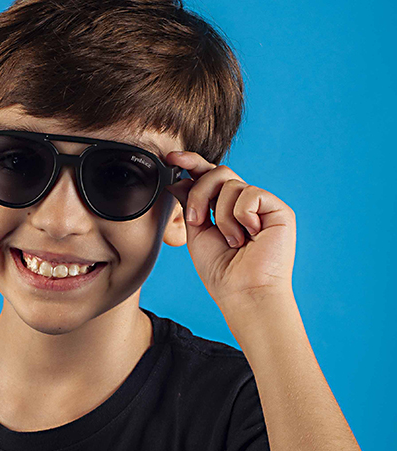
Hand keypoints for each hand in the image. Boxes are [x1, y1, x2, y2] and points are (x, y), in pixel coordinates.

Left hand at [164, 150, 296, 313]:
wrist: (243, 292)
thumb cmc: (222, 271)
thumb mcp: (197, 233)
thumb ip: (191, 203)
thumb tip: (177, 179)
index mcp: (226, 208)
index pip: (209, 176)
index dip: (192, 163)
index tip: (171, 158)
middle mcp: (246, 204)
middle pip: (219, 172)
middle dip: (200, 193)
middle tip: (197, 220)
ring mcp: (263, 206)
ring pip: (231, 184)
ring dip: (222, 216)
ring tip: (232, 241)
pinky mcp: (279, 210)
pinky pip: (250, 194)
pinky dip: (242, 216)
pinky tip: (250, 236)